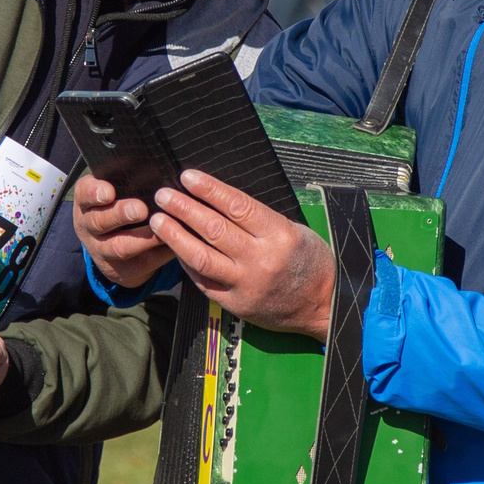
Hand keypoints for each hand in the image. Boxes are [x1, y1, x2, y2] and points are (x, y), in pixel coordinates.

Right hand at [75, 175, 174, 290]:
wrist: (116, 252)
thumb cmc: (120, 208)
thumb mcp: (115, 193)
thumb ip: (126, 181)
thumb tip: (155, 163)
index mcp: (87, 202)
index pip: (85, 194)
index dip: (95, 193)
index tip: (109, 191)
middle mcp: (90, 227)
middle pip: (100, 221)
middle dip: (120, 214)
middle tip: (141, 209)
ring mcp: (103, 251)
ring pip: (118, 246)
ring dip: (141, 238)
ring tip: (160, 228)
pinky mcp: (124, 270)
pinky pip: (142, 262)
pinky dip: (159, 252)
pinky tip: (173, 243)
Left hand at [150, 171, 334, 339]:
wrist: (324, 307)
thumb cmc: (311, 263)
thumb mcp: (295, 231)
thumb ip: (259, 219)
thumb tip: (220, 200)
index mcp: (279, 235)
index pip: (236, 205)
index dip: (209, 189)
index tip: (188, 177)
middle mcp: (260, 259)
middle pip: (213, 228)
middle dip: (184, 208)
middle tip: (164, 195)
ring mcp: (246, 284)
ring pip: (201, 257)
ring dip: (175, 236)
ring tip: (158, 220)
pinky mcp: (236, 304)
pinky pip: (204, 281)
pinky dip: (187, 263)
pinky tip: (175, 248)